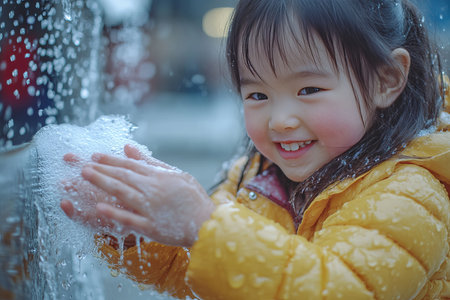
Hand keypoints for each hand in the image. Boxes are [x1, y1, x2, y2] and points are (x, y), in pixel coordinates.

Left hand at [62, 145, 214, 246]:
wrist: (207, 223)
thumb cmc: (194, 198)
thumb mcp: (178, 175)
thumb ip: (152, 162)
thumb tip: (129, 148)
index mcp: (161, 177)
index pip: (131, 165)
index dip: (111, 160)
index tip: (95, 156)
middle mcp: (154, 190)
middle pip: (123, 176)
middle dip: (101, 169)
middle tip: (83, 163)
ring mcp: (152, 208)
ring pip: (122, 193)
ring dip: (102, 183)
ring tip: (85, 175)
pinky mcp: (151, 227)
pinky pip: (130, 219)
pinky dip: (115, 213)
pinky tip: (99, 207)